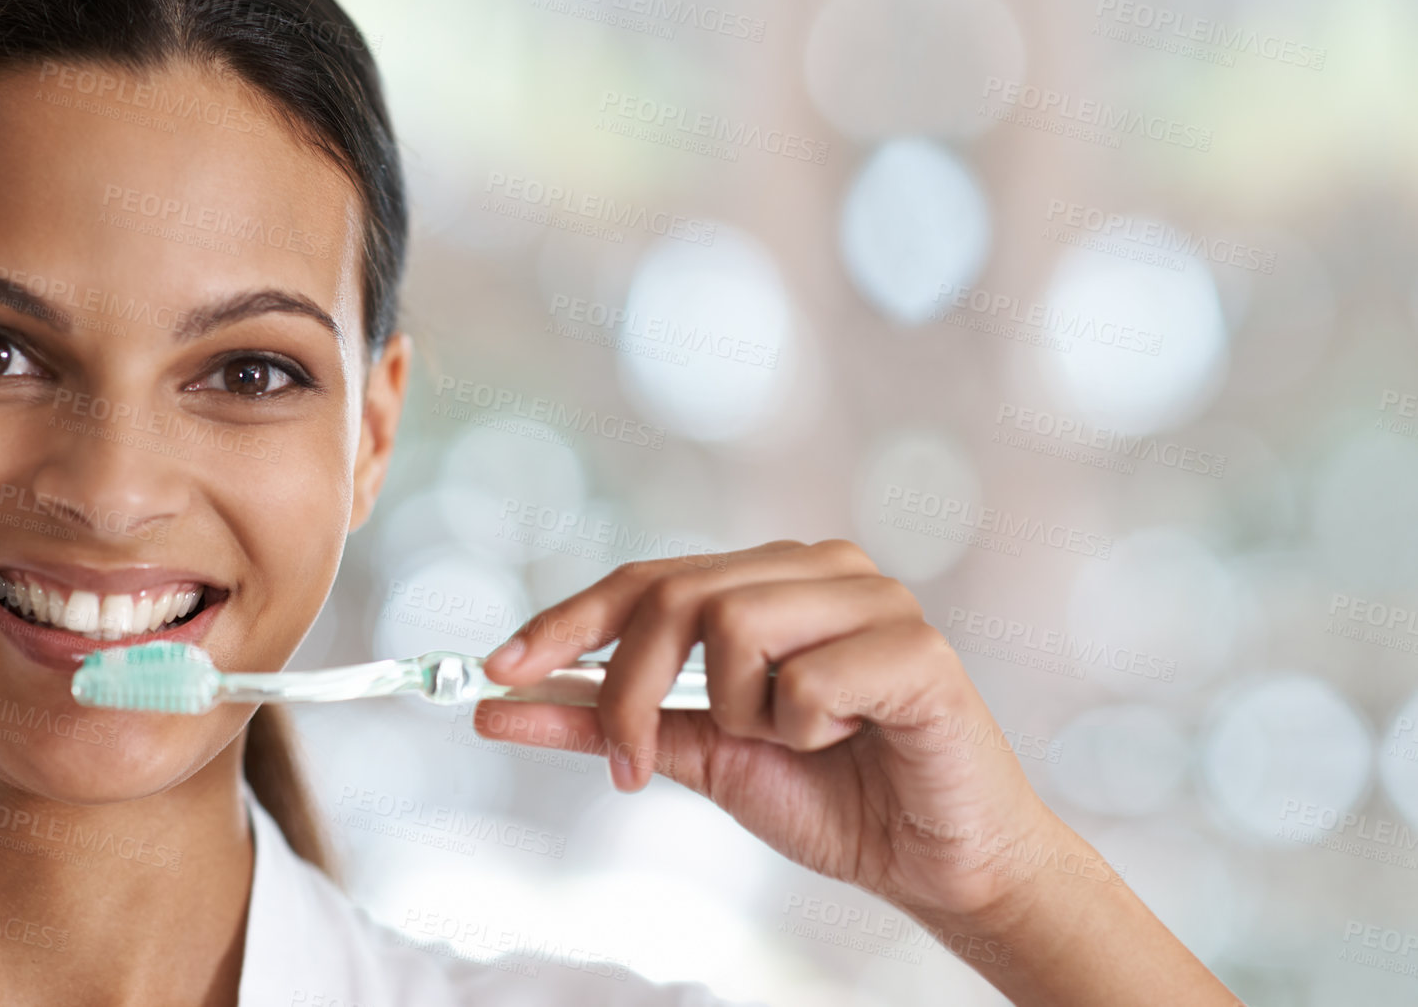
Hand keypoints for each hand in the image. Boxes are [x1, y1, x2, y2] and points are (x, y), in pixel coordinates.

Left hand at [474, 540, 1039, 916]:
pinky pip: (809, 681)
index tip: (499, 671)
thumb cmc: (828, 795)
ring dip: (741, 713)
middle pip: (675, 594)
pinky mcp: (918, 647)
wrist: (932, 861)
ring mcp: (873, 597)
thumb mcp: (700, 756)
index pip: (647, 578)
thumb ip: (613, 723)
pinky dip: (808, 730)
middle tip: (630, 769)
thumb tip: (502, 705)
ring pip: (736, 624)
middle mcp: (818, 569)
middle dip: (629, 688)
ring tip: (792, 741)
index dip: (568, 622)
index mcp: (768, 580)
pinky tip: (851, 739)